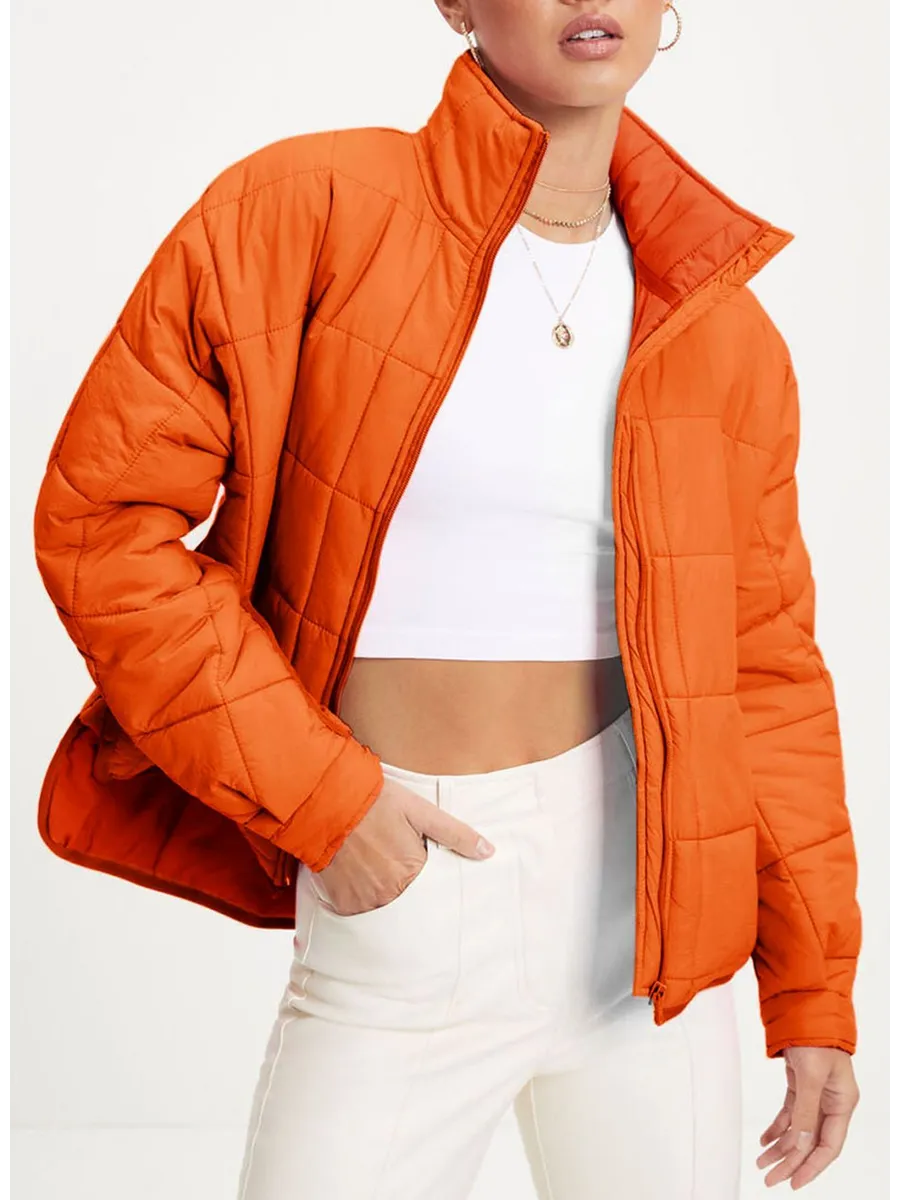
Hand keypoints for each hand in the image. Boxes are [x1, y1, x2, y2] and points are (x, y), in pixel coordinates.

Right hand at [310, 775, 494, 915]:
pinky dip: (361, 896)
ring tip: (374, 863)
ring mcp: (364, 901)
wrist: (327, 801)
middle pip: (408, 899)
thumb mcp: (420, 811)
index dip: (426, 873)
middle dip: (403, 883)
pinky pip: (358, 910)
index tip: (415, 859)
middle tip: (390, 858)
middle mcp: (389, 894)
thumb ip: (455, 834)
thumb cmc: (375, 802)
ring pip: (383, 906)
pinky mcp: (342, 903)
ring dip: (382, 891)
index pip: (432, 889)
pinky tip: (358, 873)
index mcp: (413, 873)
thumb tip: (488, 851)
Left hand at [756, 1046, 859, 1188]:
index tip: (793, 1183)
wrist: (806, 1008)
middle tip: (769, 1178)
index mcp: (842, 1103)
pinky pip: (790, 1114)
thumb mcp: (811, 1075)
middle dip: (790, 1162)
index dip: (811, 1167)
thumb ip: (805, 1111)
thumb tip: (799, 1144)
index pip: (828, 1146)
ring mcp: (816, 1094)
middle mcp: (831, 1102)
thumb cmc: (816, 1037)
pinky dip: (777, 1127)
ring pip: (798, 1130)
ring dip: (780, 1147)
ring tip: (762, 1162)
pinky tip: (765, 1139)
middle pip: (811, 1141)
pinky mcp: (801, 1084)